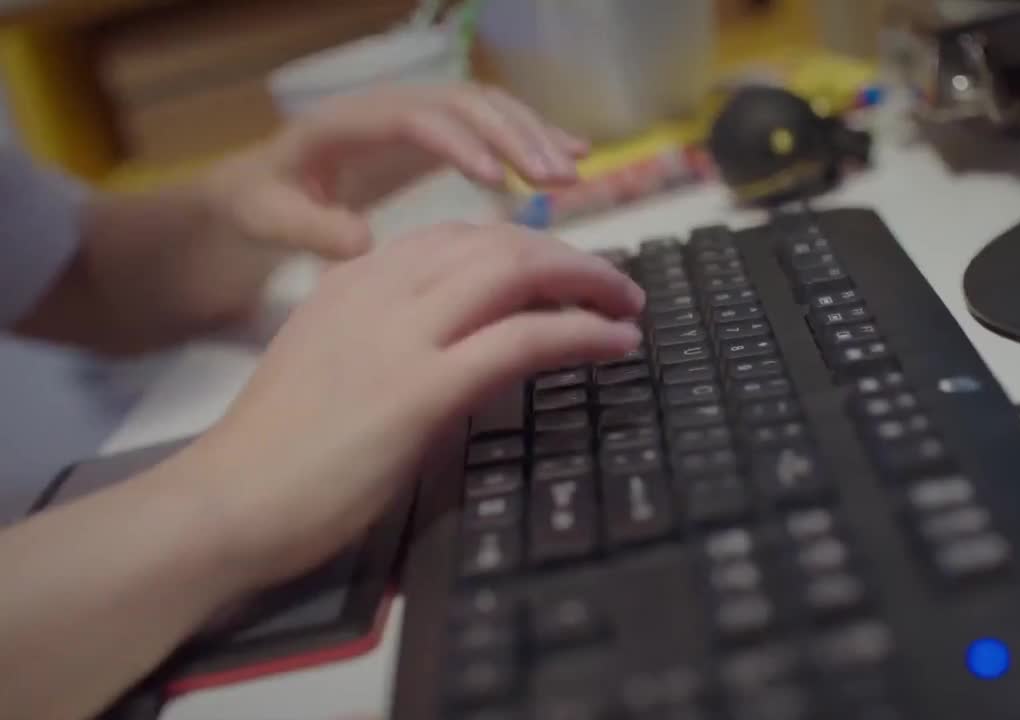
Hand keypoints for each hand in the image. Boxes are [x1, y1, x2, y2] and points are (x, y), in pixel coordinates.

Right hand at [176, 223, 643, 586]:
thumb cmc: (276, 449)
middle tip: (616, 286)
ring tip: (629, 306)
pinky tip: (617, 343)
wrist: (226, 501)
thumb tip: (464, 337)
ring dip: (590, 282)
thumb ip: (390, 334)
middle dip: (571, 257)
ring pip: (517, 272)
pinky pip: (523, 340)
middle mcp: (379, 288)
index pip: (459, 236)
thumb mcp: (333, 360)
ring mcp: (400, 334)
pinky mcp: (420, 389)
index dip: (526, 247)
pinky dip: (582, 335)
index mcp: (355, 279)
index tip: (564, 272)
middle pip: (500, 242)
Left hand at [201, 82, 589, 261]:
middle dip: (513, 135)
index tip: (498, 180)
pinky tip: (573, 155)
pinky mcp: (434, 134)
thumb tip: (362, 240)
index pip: (412, 119)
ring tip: (571, 171)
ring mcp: (414, 116)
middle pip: (461, 104)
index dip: (457, 142)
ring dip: (531, 135)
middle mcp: (386, 107)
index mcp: (344, 125)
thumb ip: (310, 228)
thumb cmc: (262, 204)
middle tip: (556, 177)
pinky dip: (533, 135)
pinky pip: (491, 123)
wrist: (257, 186)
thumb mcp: (269, 219)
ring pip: (485, 108)